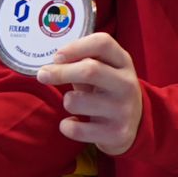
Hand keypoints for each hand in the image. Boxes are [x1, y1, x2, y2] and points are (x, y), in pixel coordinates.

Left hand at [37, 32, 142, 154]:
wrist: (135, 125)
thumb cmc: (107, 89)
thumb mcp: (104, 69)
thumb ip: (82, 62)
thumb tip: (50, 67)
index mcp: (123, 61)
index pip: (103, 43)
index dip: (75, 47)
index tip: (56, 57)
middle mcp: (126, 84)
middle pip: (90, 70)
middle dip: (60, 72)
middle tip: (42, 75)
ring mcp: (123, 110)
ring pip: (75, 101)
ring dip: (67, 101)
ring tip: (76, 103)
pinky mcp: (116, 133)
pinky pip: (75, 129)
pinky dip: (67, 126)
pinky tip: (75, 123)